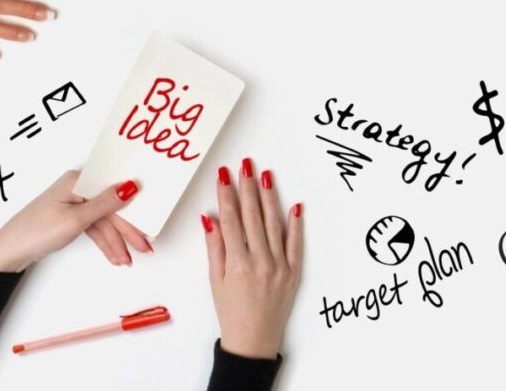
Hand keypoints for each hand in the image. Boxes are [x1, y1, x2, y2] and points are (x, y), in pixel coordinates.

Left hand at [0, 171, 141, 272]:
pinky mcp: (70, 217)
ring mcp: (74, 203)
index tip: (150, 221)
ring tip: (127, 260)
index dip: (134, 207)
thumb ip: (106, 204)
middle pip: (110, 208)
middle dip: (127, 230)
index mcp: (78, 180)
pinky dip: (104, 242)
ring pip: (104, 221)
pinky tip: (114, 255)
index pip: (114, 190)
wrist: (8, 253)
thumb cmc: (37, 231)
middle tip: (144, 247)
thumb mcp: (76, 219)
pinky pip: (94, 228)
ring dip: (116, 241)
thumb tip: (131, 186)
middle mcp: (78, 188)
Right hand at [205, 159, 302, 359]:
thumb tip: (210, 218)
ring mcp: (280, 266)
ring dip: (269, 198)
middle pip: (252, 217)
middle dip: (247, 188)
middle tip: (246, 165)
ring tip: (265, 175)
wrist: (253, 340)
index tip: (224, 175)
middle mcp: (260, 262)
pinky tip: (295, 205)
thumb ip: (216, 248)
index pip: (231, 220)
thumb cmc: (231, 311)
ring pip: (274, 224)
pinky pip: (296, 243)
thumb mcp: (216, 281)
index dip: (226, 195)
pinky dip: (295, 224)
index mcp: (238, 264)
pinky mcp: (294, 271)